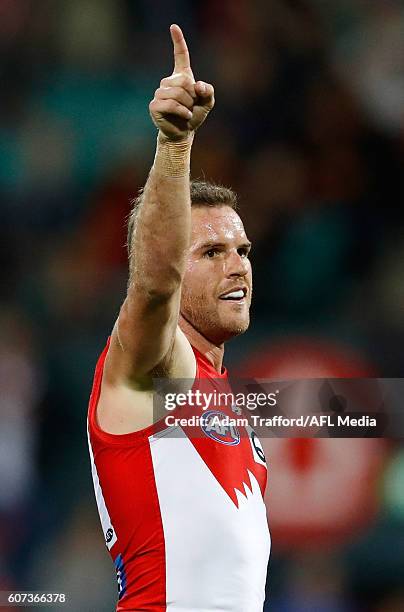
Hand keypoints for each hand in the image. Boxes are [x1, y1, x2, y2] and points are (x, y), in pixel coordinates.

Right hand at [149, 24, 214, 140]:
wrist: (183, 133)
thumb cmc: (194, 116)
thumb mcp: (207, 102)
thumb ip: (208, 91)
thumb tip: (197, 85)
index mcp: (181, 77)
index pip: (180, 56)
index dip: (178, 41)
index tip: (174, 27)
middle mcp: (168, 82)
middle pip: (183, 81)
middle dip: (192, 96)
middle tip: (190, 106)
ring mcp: (159, 93)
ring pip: (177, 93)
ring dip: (187, 105)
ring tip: (186, 112)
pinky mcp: (154, 105)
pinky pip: (171, 104)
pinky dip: (182, 111)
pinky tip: (184, 116)